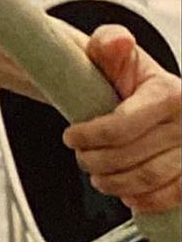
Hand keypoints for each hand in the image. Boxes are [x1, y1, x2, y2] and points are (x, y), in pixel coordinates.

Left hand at [62, 25, 181, 214]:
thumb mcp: (111, 49)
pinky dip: (148, 200)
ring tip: (97, 177)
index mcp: (169, 93)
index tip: (70, 137)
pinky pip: (175, 196)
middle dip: (98, 161)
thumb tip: (117, 41)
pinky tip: (128, 195)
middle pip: (134, 155)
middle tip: (81, 158)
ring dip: (117, 183)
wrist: (142, 91)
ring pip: (151, 178)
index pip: (123, 125)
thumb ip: (108, 42)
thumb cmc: (124, 72)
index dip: (90, 136)